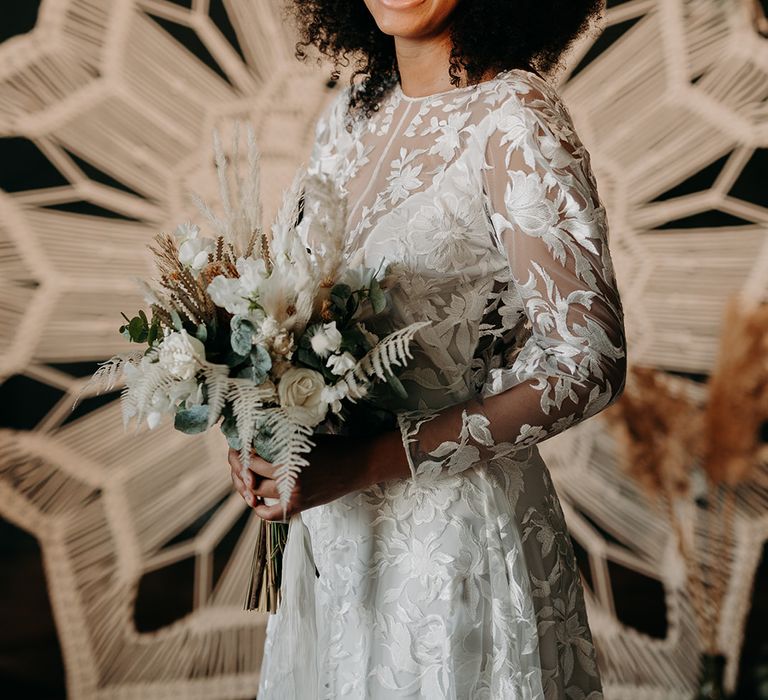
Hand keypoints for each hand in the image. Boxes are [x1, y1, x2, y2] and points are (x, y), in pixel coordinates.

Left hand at [228, 430, 410, 520]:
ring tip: (246, 475)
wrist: (359, 465)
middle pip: (250, 477)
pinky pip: (270, 513)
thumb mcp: (304, 439)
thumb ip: (281, 443)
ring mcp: (293, 495)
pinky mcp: (300, 506)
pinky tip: (256, 499)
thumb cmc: (334, 446)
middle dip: (240, 468)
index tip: (239, 445)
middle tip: (237, 459)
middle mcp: (288, 478)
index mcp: (288, 457)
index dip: (242, 451)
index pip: (251, 458)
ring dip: (248, 485)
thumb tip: (256, 440)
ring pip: (257, 493)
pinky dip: (260, 508)